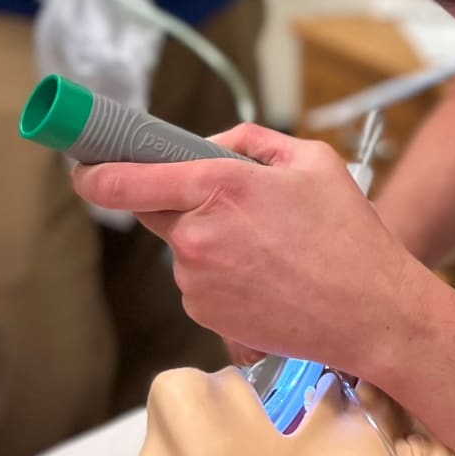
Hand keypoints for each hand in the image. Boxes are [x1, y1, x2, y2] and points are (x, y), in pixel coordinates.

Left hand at [71, 124, 431, 370]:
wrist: (370, 312)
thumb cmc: (349, 236)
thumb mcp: (312, 161)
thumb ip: (250, 141)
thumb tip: (209, 146)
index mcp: (219, 187)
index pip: (125, 178)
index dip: (94, 171)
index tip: (85, 167)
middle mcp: (197, 236)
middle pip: (152, 209)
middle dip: (177, 202)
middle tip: (229, 207)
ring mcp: (197, 280)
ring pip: (182, 247)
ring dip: (209, 241)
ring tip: (269, 249)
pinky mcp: (206, 314)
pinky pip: (199, 281)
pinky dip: (222, 274)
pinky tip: (267, 277)